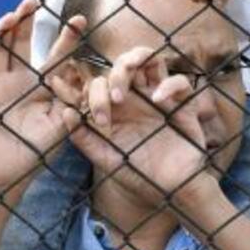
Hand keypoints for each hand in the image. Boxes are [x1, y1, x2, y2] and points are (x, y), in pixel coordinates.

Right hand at [0, 0, 84, 194]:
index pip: (56, 54)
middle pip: (21, 39)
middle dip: (26, 19)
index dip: (67, 37)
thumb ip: (73, 110)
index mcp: (42, 82)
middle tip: (33, 2)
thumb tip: (87, 94)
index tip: (80, 20)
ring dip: (1, 30)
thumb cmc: (36, 150)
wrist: (7, 174)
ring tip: (9, 18)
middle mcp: (19, 76)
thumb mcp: (60, 129)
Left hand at [67, 47, 214, 207]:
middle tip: (114, 99)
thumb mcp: (107, 159)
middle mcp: (136, 98)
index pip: (96, 84)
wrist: (174, 189)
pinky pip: (180, 82)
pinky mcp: (183, 104)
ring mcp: (159, 97)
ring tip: (130, 80)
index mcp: (116, 108)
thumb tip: (65, 113)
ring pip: (150, 59)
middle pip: (122, 65)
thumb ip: (85, 139)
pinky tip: (157, 99)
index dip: (80, 83)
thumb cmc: (139, 174)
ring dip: (136, 60)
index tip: (65, 89)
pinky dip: (168, 84)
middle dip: (114, 76)